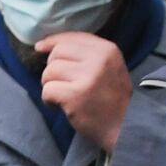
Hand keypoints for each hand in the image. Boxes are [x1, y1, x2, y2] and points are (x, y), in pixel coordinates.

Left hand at [35, 32, 133, 152]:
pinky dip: (49, 100)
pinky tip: (59, 106)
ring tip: (63, 96)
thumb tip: (45, 45)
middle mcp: (98, 60)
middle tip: (62, 84)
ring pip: (49, 71)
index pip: (73, 37)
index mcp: (108, 50)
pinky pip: (47, 90)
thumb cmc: (112, 99)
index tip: (40, 48)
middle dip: (53, 69)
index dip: (53, 41)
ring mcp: (87, 78)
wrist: (125, 128)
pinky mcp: (75, 97)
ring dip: (50, 85)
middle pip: (57, 53)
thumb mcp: (109, 67)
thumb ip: (86, 54)